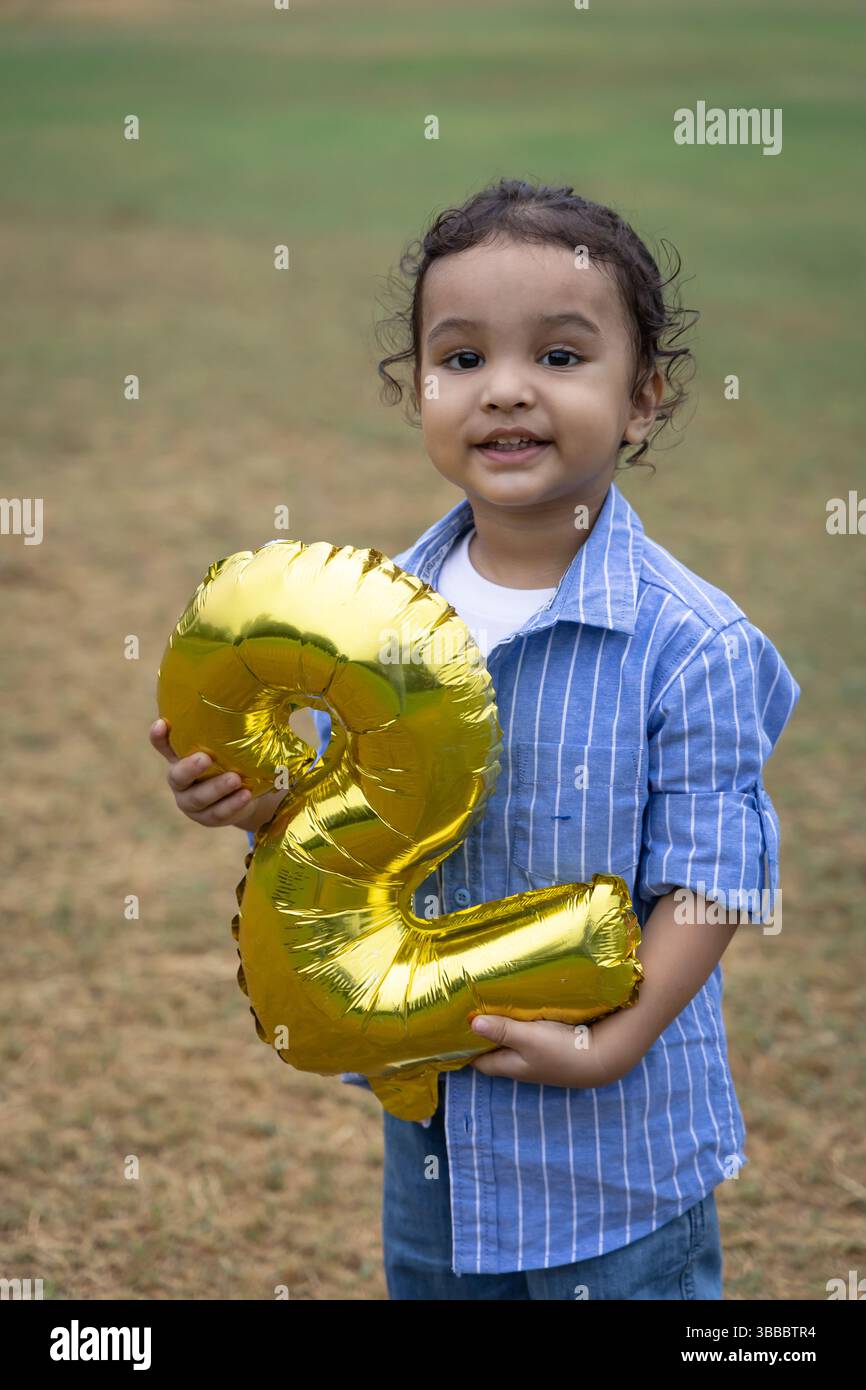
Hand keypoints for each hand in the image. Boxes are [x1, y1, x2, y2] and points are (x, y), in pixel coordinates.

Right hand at [149, 717, 276, 829]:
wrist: (243, 795)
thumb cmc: (231, 761)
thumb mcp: (226, 747)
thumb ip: (226, 732)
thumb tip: (252, 701)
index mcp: (179, 757)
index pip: (163, 745)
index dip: (159, 736)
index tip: (162, 723)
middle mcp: (180, 780)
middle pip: (177, 776)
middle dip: (190, 768)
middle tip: (206, 758)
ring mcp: (191, 801)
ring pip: (198, 798)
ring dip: (217, 788)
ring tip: (236, 779)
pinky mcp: (206, 818)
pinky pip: (218, 813)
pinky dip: (232, 805)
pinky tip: (245, 795)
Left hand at [467, 1013, 628, 1088]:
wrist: (604, 1056)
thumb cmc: (562, 1050)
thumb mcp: (529, 1038)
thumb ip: (502, 1030)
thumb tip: (471, 1024)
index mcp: (510, 1065)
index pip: (479, 1060)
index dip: (464, 1048)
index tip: (451, 1030)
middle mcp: (521, 1063)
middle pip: (494, 1049)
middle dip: (481, 1034)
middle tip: (467, 1009)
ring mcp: (537, 1056)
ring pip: (512, 1041)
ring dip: (501, 1026)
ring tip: (487, 1003)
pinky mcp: (552, 1045)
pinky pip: (528, 1034)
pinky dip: (520, 1023)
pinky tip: (519, 1007)